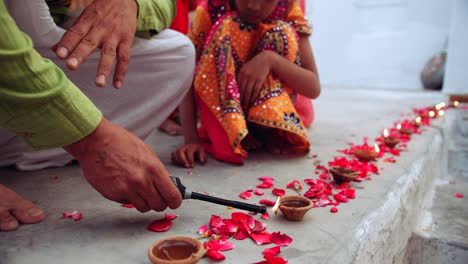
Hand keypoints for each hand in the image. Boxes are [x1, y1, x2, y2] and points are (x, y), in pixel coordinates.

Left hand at [55, 0, 137, 88]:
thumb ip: (72, 35)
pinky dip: (121, 72)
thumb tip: (54, 50)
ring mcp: (114, 35)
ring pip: (109, 54)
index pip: (75, 33)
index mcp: (87, 22)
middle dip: (80, 55)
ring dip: (104, 69)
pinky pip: (124, 58)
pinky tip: (117, 85)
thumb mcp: (85, 19)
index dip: (66, 43)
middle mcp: (100, 29)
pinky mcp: (126, 40)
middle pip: (89, 43)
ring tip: (99, 83)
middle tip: (71, 66)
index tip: (59, 54)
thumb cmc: (101, 11)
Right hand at [64, 118, 181, 212]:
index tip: (173, 200)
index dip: (175, 201)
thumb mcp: (147, 152)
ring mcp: (127, 190)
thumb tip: (167, 186)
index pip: (172, 196)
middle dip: (160, 202)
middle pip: (159, 206)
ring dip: (144, 202)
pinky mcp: (114, 194)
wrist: (95, 142)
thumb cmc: (121, 143)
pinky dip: (129, 198)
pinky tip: (124, 185)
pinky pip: (128, 203)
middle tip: (156, 196)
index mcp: (154, 169)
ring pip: (144, 208)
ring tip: (139, 190)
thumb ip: (157, 171)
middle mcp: (142, 182)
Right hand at [171, 144, 206, 167]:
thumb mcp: (201, 150)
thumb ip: (202, 155)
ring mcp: (179, 149)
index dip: (191, 160)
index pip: (189, 153)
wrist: (192, 142)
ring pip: (175, 153)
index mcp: (190, 146)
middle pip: (180, 151)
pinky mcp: (176, 152)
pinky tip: (178, 163)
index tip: (193, 166)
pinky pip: (172, 155)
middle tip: (186, 166)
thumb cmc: (197, 148)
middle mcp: (183, 147)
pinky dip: (174, 159)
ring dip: (177, 160)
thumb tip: (202, 161)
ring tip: (182, 165)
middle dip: (182, 160)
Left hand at [237, 51, 272, 109]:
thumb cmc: (254, 64)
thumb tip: (237, 86)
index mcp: (241, 72)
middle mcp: (246, 75)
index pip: (237, 85)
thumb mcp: (246, 67)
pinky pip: (255, 90)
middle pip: (242, 90)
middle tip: (239, 105)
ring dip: (246, 100)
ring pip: (248, 91)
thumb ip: (241, 75)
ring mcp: (253, 78)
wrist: (265, 60)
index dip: (236, 93)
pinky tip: (251, 101)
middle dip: (240, 98)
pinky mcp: (260, 80)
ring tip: (245, 105)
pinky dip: (253, 97)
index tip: (235, 99)